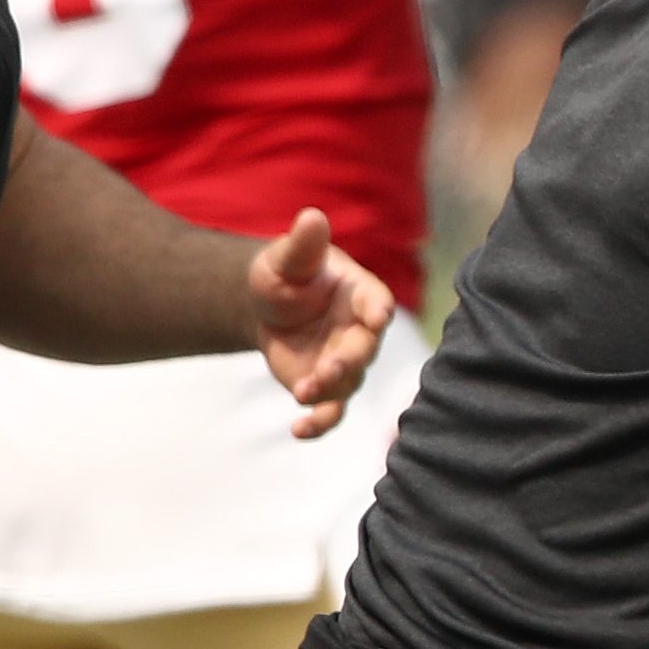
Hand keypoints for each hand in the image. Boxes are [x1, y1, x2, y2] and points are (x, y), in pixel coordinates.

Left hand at [246, 208, 392, 437]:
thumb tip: (311, 217)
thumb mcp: (286, 258)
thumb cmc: (287, 275)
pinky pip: (330, 413)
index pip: (376, 301)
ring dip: (329, 392)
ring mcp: (345, 363)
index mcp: (360, 294)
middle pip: (364, 350)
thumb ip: (302, 245)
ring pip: (348, 384)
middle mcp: (360, 332)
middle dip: (348, 361)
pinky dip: (318, 426)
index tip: (379, 315)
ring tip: (302, 393)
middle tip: (326, 370)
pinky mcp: (325, 389)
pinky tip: (297, 432)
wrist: (269, 308)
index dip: (378, 309)